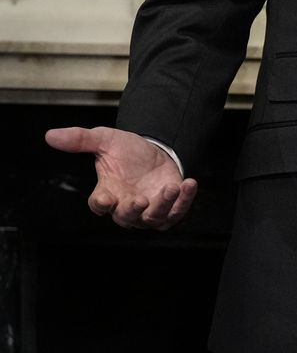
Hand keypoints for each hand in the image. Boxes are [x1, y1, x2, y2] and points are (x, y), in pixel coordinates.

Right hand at [44, 126, 197, 229]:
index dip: (100, 204)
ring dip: (163, 205)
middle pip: (125, 218)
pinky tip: (190, 184)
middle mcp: (126, 206)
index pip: (99, 205)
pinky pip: (177, 212)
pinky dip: (185, 201)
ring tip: (171, 188)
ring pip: (153, 218)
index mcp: (108, 192)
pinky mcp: (170, 208)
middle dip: (132, 211)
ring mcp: (149, 210)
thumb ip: (80, 139)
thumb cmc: (126, 151)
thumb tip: (50, 134)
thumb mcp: (105, 140)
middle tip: (140, 201)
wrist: (154, 152)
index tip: (104, 199)